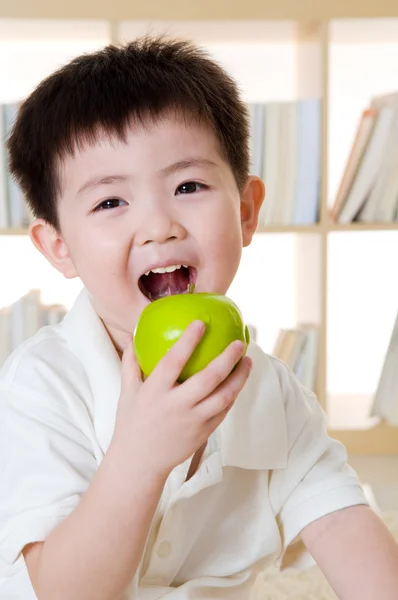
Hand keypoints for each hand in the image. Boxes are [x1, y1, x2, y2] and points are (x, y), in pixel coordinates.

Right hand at [112, 320, 251, 477]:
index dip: (188, 341)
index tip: (200, 323)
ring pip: (224, 396)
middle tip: (239, 342)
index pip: (173, 361)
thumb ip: (131, 364)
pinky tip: (239, 382)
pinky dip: (233, 395)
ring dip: (239, 378)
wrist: (140, 463)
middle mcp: (176, 406)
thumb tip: (134, 336)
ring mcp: (192, 421)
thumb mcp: (126, 393)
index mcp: (155, 392)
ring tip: (248, 361)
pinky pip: (223, 411)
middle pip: (208, 378)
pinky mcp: (203, 433)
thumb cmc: (132, 424)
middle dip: (227, 358)